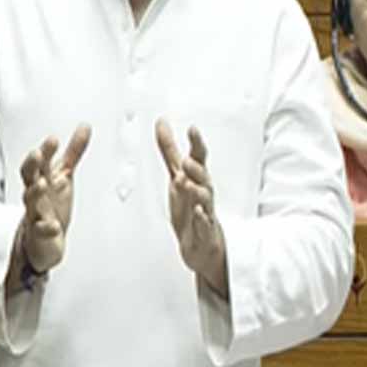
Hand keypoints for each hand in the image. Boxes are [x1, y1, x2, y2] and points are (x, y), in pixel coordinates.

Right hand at [18, 125, 90, 274]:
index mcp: (41, 178)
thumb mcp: (63, 175)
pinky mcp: (40, 234)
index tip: (54, 139)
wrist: (41, 241)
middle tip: (37, 154)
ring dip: (35, 192)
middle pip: (29, 177)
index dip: (45, 151)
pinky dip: (46, 228)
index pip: (39, 162)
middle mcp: (36, 194)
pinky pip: (41, 230)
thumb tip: (84, 126)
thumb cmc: (51, 203)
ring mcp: (36, 214)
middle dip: (32, 165)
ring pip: (31, 202)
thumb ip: (73, 152)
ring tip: (42, 184)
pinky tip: (54, 226)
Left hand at [156, 119, 228, 298]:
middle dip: (196, 168)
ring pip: (205, 200)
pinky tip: (198, 213)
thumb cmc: (190, 205)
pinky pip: (205, 225)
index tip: (192, 129)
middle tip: (187, 161)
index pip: (199, 157)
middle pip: (203, 177)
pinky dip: (202, 219)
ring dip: (198, 191)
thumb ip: (169, 149)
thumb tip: (161, 122)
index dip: (196, 143)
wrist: (201, 244)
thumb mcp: (176, 173)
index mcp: (196, 177)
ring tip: (188, 183)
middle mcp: (203, 192)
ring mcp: (205, 212)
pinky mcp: (204, 232)